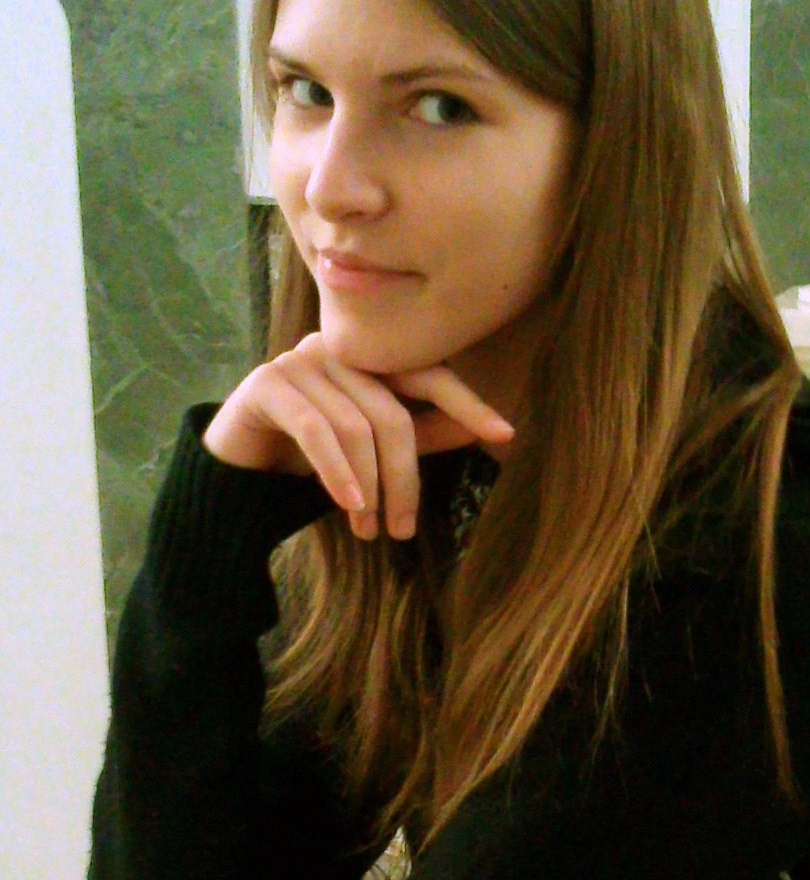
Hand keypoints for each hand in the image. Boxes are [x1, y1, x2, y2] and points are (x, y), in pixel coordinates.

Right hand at [201, 333, 514, 539]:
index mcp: (367, 359)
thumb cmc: (308, 458)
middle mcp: (335, 349)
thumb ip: (422, 435)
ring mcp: (298, 360)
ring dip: (369, 486)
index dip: (466, 404)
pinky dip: (338, 473)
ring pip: (356, 426)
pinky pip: (315, 430)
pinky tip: (349, 506)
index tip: (504, 435)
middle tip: (403, 528)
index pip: (428, 374)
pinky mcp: (266, 383)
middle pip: (391, 412)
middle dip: (403, 477)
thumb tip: (481, 430)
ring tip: (370, 531)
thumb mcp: (372, 452)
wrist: (234, 471)